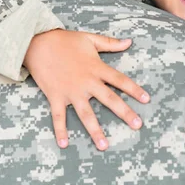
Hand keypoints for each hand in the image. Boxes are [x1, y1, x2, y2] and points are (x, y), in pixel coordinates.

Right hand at [24, 29, 149, 150]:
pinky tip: (64, 144)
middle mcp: (86, 82)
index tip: (146, 99)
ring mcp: (71, 91)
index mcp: (96, 68)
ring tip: (104, 146)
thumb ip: (110, 43)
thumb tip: (129, 41)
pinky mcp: (55, 96)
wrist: (38, 42)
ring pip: (86, 114)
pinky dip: (60, 130)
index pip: (120, 80)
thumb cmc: (65, 40)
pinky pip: (58, 116)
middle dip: (124, 113)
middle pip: (109, 99)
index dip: (134, 89)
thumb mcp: (90, 39)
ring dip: (95, 130)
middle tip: (138, 125)